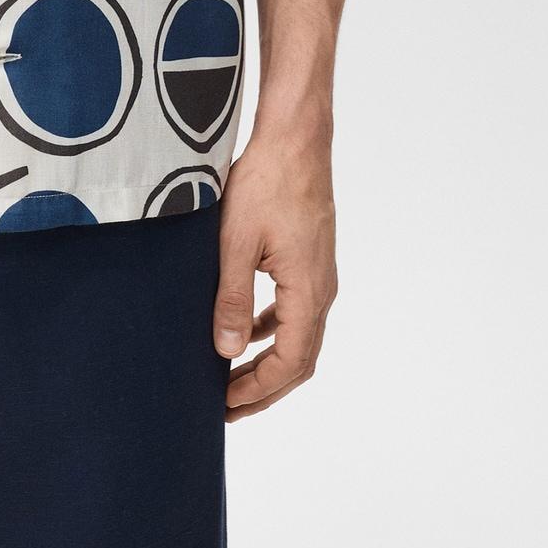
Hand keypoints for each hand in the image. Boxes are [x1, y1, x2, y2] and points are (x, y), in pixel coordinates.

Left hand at [212, 130, 336, 420]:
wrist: (295, 139)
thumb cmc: (267, 183)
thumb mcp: (236, 242)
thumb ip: (233, 298)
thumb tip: (228, 351)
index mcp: (308, 292)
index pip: (289, 363)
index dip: (258, 390)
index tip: (225, 406)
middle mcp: (322, 289)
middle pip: (299, 359)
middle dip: (264, 387)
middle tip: (227, 407)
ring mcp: (319, 273)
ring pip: (299, 336)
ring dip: (268, 361)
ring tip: (233, 378)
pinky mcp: (310, 258)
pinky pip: (295, 309)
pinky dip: (273, 330)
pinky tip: (247, 329)